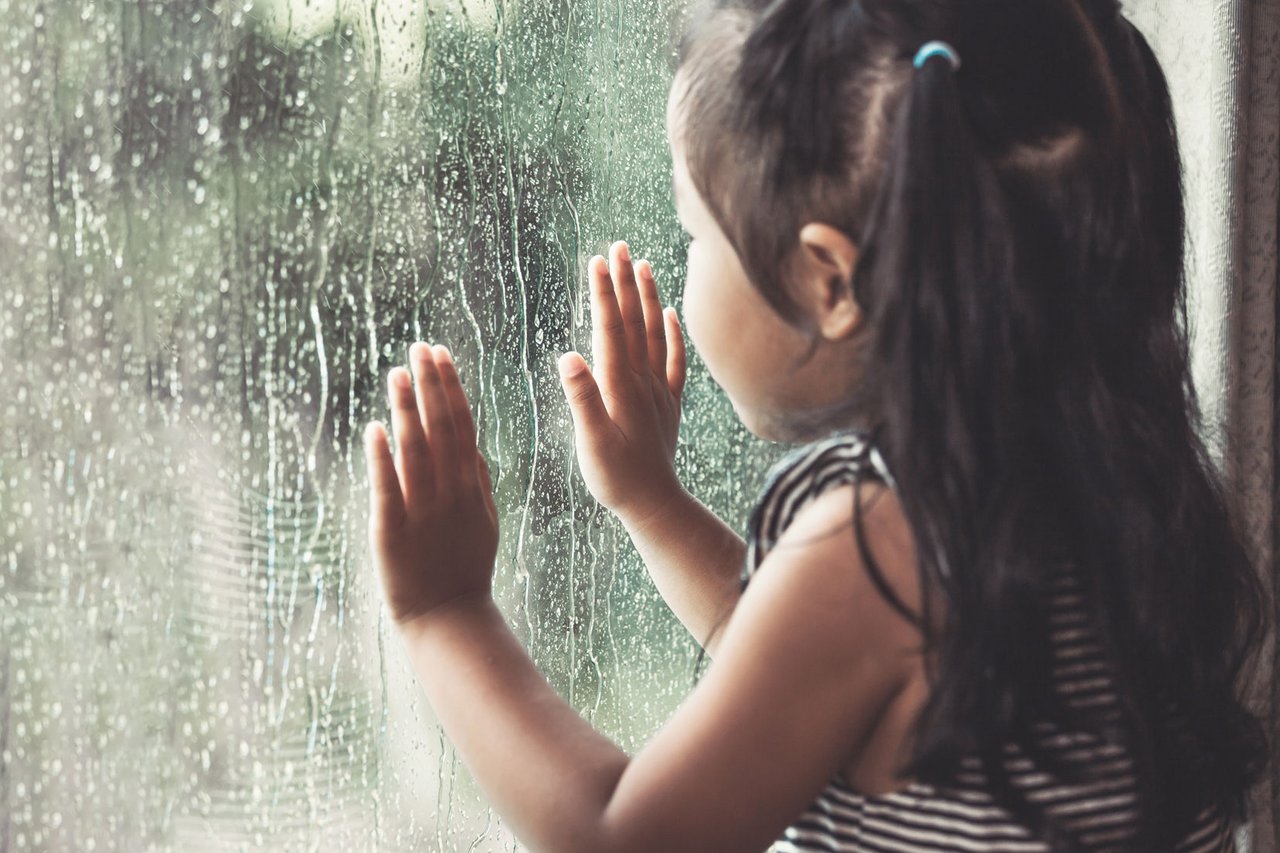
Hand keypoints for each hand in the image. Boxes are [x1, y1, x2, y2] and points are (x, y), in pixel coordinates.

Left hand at [364, 342, 498, 628]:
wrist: (449, 617)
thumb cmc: (465, 568)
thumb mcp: (485, 522)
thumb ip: (479, 483)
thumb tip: (475, 447)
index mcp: (470, 486)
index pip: (461, 424)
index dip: (450, 387)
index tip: (440, 354)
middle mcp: (449, 492)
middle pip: (440, 429)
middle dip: (430, 385)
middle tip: (418, 347)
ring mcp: (422, 511)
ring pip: (414, 451)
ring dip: (406, 410)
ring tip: (396, 374)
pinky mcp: (392, 531)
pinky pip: (387, 489)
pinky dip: (382, 459)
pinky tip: (375, 429)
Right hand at [558, 241, 686, 525]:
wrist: (654, 506)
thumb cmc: (616, 479)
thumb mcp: (591, 443)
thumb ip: (582, 399)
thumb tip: (569, 357)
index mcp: (620, 386)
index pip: (611, 330)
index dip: (604, 294)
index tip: (598, 260)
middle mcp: (643, 381)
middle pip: (634, 322)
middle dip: (625, 282)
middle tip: (618, 245)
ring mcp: (659, 391)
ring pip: (656, 334)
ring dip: (649, 298)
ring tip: (643, 264)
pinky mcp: (669, 404)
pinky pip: (675, 361)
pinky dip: (674, 334)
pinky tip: (671, 313)